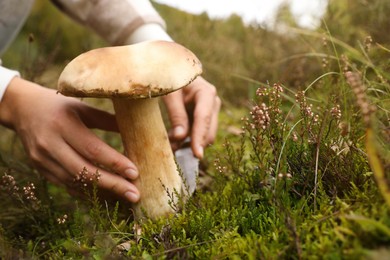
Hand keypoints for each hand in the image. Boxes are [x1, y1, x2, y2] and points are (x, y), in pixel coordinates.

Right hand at [0, 77, 139, 202]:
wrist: (23, 109)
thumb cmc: (60, 106)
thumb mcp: (82, 107)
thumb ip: (106, 120)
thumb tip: (135, 131)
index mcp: (63, 124)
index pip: (92, 149)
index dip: (115, 163)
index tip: (135, 173)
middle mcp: (50, 144)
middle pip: (85, 171)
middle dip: (113, 185)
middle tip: (135, 195)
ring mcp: (42, 160)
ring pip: (76, 182)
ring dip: (102, 192)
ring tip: (125, 197)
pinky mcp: (41, 170)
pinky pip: (67, 186)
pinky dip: (87, 193)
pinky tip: (106, 196)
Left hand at [162, 76, 220, 157]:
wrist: (173, 70)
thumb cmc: (170, 78)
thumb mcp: (170, 94)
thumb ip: (176, 114)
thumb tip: (180, 138)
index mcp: (206, 93)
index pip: (204, 120)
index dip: (200, 138)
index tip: (197, 155)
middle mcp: (213, 103)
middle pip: (209, 131)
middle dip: (193, 144)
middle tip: (173, 150)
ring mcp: (211, 111)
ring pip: (205, 136)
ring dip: (189, 144)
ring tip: (171, 144)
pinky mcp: (205, 117)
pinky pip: (199, 134)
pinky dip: (188, 141)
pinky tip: (174, 140)